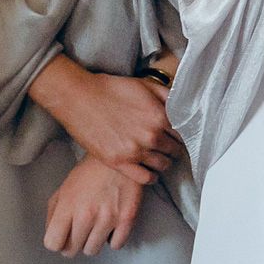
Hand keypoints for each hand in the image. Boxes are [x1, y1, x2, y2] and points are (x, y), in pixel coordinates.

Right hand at [35, 58, 178, 181]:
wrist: (79, 97)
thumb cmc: (111, 89)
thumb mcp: (144, 85)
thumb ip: (167, 96)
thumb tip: (183, 106)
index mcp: (159, 116)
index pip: (183, 134)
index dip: (181, 136)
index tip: (177, 137)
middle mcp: (151, 136)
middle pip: (175, 151)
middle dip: (173, 149)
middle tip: (169, 149)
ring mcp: (135, 151)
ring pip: (163, 165)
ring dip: (164, 162)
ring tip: (159, 158)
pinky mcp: (119, 162)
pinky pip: (146, 178)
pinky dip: (152, 177)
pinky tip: (151, 172)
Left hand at [43, 154, 148, 257]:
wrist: (118, 158)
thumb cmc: (90, 173)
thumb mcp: (64, 189)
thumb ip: (53, 214)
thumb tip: (53, 235)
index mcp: (68, 205)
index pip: (53, 243)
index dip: (56, 242)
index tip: (61, 238)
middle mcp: (87, 214)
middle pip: (72, 250)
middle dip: (73, 243)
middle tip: (78, 232)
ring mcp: (108, 218)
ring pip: (93, 250)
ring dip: (92, 241)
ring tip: (95, 226)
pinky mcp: (127, 219)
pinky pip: (116, 245)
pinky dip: (113, 238)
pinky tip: (111, 225)